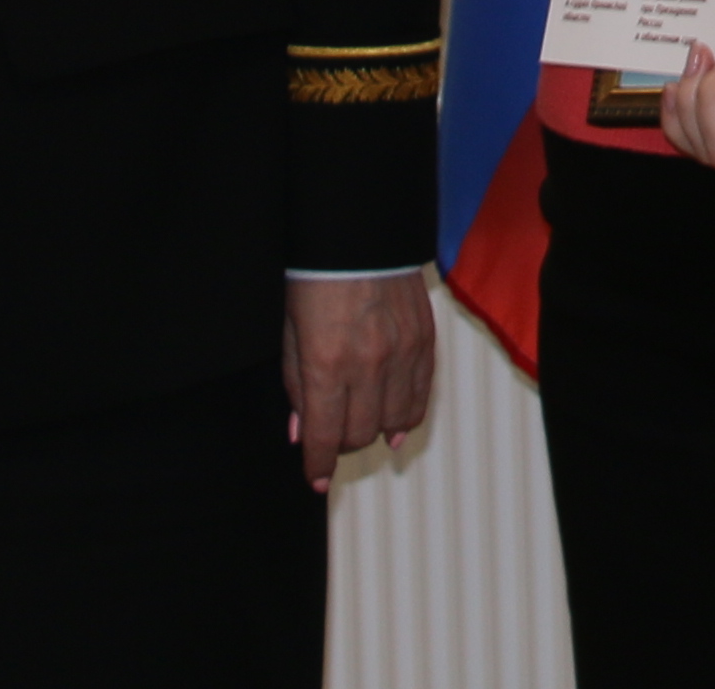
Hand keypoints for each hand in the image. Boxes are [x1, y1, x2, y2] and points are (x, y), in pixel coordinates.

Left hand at [281, 270, 433, 488]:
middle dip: (339, 444)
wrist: (357, 236)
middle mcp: (367, 365)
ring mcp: (401, 353)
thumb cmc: (314, 279)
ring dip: (373, 431)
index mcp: (326, 364)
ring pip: (392, 422)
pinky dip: (406, 416)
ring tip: (362, 427)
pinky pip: (419, 397)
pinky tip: (394, 423)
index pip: (324, 436)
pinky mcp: (424, 342)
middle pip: (358, 434)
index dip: (317, 465)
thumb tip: (303, 433)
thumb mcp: (290, 334)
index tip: (315, 478)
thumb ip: (296, 387)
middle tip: (331, 437)